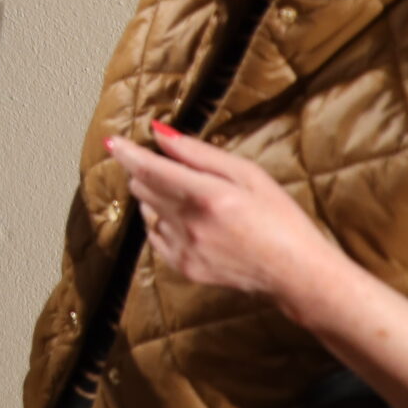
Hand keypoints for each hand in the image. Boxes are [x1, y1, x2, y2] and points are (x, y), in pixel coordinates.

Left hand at [105, 127, 344, 309]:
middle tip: (172, 167)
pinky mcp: (183, 267)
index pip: (150, 168)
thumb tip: (160, 134)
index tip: (112, 141)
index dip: (127, 153)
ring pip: (146, 211)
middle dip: (147, 171)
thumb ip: (199, 153)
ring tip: (193, 198)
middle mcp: (190, 224)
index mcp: (207, 196)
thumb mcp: (248, 174)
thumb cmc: (280, 219)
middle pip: (142, 187)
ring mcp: (184, 249)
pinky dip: (162, 222)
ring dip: (156, 197)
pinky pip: (154, 236)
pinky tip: (190, 221)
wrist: (296, 273)